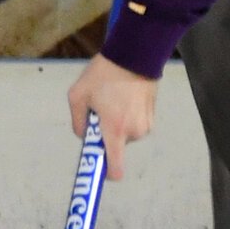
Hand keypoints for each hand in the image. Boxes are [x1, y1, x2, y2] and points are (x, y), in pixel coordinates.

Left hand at [66, 54, 157, 180]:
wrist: (133, 55)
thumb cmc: (102, 76)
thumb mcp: (77, 96)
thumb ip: (78, 123)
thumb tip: (85, 136)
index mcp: (114, 131)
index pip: (115, 168)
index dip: (105, 173)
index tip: (97, 169)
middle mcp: (133, 133)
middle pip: (115, 146)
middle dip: (105, 135)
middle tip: (98, 112)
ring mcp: (146, 125)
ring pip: (124, 134)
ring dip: (116, 123)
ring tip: (111, 98)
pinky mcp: (152, 117)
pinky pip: (134, 124)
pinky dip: (126, 116)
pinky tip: (122, 97)